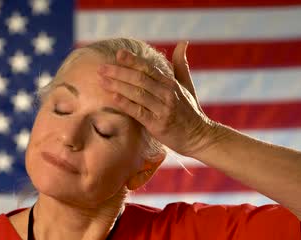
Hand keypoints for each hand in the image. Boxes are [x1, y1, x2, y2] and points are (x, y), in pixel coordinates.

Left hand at [97, 41, 216, 156]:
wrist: (199, 137)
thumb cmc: (189, 111)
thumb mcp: (187, 85)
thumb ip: (180, 65)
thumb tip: (183, 42)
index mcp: (171, 83)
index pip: (149, 68)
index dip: (132, 60)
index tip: (117, 54)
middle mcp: (167, 94)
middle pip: (140, 79)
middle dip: (119, 72)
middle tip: (101, 68)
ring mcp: (163, 109)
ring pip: (137, 93)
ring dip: (117, 85)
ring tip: (101, 80)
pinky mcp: (158, 124)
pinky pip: (138, 111)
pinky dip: (125, 103)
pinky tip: (112, 97)